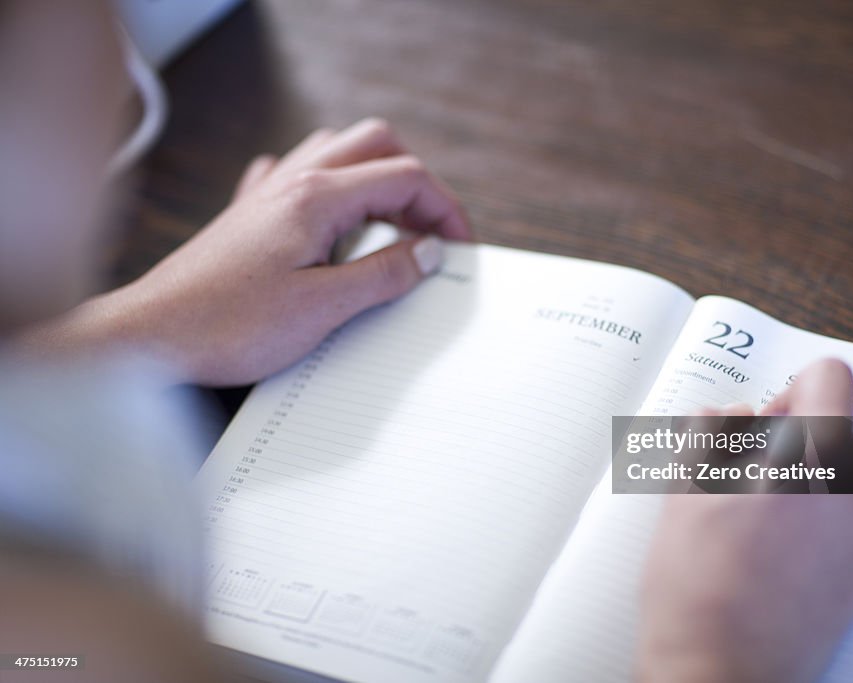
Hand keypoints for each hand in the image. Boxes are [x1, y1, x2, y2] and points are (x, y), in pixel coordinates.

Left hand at [23, 118, 471, 384]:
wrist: (152, 336)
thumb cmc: (225, 325)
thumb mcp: (322, 308)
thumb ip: (383, 275)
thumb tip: (428, 253)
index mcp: (317, 199)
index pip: (405, 178)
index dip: (445, 209)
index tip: (461, 244)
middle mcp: (292, 183)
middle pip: (376, 145)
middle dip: (417, 182)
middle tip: (432, 228)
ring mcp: (268, 195)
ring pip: (337, 151)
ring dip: (376, 177)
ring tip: (394, 222)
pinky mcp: (250, 216)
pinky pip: (296, 174)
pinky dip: (330, 186)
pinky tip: (331, 217)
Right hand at [637, 359, 852, 682]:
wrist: (721, 668)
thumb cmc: (699, 584)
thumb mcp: (686, 485)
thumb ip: (712, 429)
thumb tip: (730, 415)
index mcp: (819, 458)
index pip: (830, 377)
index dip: (788, 390)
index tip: (764, 421)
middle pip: (835, 427)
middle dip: (790, 439)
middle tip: (740, 474)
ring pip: (839, 472)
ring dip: (800, 477)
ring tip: (748, 517)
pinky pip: (848, 516)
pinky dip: (816, 517)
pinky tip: (770, 550)